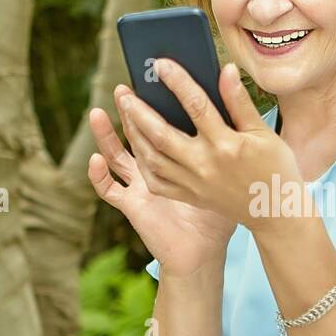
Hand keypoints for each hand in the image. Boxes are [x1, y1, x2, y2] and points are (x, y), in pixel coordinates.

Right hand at [86, 84, 235, 277]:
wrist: (209, 251)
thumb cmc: (227, 209)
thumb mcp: (230, 170)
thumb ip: (228, 141)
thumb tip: (238, 108)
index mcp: (178, 158)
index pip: (162, 127)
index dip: (154, 107)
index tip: (153, 84)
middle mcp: (156, 169)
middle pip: (137, 136)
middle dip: (128, 112)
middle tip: (122, 88)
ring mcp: (140, 187)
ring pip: (117, 157)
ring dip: (104, 136)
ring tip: (96, 113)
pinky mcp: (133, 206)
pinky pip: (110, 190)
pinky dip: (99, 176)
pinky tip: (97, 159)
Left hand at [112, 58, 305, 233]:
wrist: (276, 212)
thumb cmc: (274, 168)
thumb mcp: (264, 133)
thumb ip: (240, 102)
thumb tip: (226, 69)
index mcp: (227, 145)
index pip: (196, 105)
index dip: (177, 81)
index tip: (161, 64)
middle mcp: (205, 165)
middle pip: (162, 134)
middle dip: (139, 112)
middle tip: (124, 92)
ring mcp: (194, 184)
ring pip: (153, 158)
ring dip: (135, 135)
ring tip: (126, 114)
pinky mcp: (190, 197)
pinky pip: (157, 182)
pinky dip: (144, 164)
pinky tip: (138, 146)